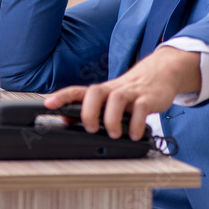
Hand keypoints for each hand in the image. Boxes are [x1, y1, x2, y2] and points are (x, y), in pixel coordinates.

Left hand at [43, 47, 200, 140]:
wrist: (160, 74)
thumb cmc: (130, 91)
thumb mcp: (109, 99)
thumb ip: (89, 108)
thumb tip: (65, 119)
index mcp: (102, 91)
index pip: (77, 91)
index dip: (62, 96)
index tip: (48, 104)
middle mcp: (113, 90)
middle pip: (95, 92)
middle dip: (89, 111)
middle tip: (90, 128)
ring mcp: (131, 93)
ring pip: (117, 99)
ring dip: (111, 119)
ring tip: (114, 134)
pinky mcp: (148, 98)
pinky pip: (141, 108)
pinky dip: (136, 123)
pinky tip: (134, 134)